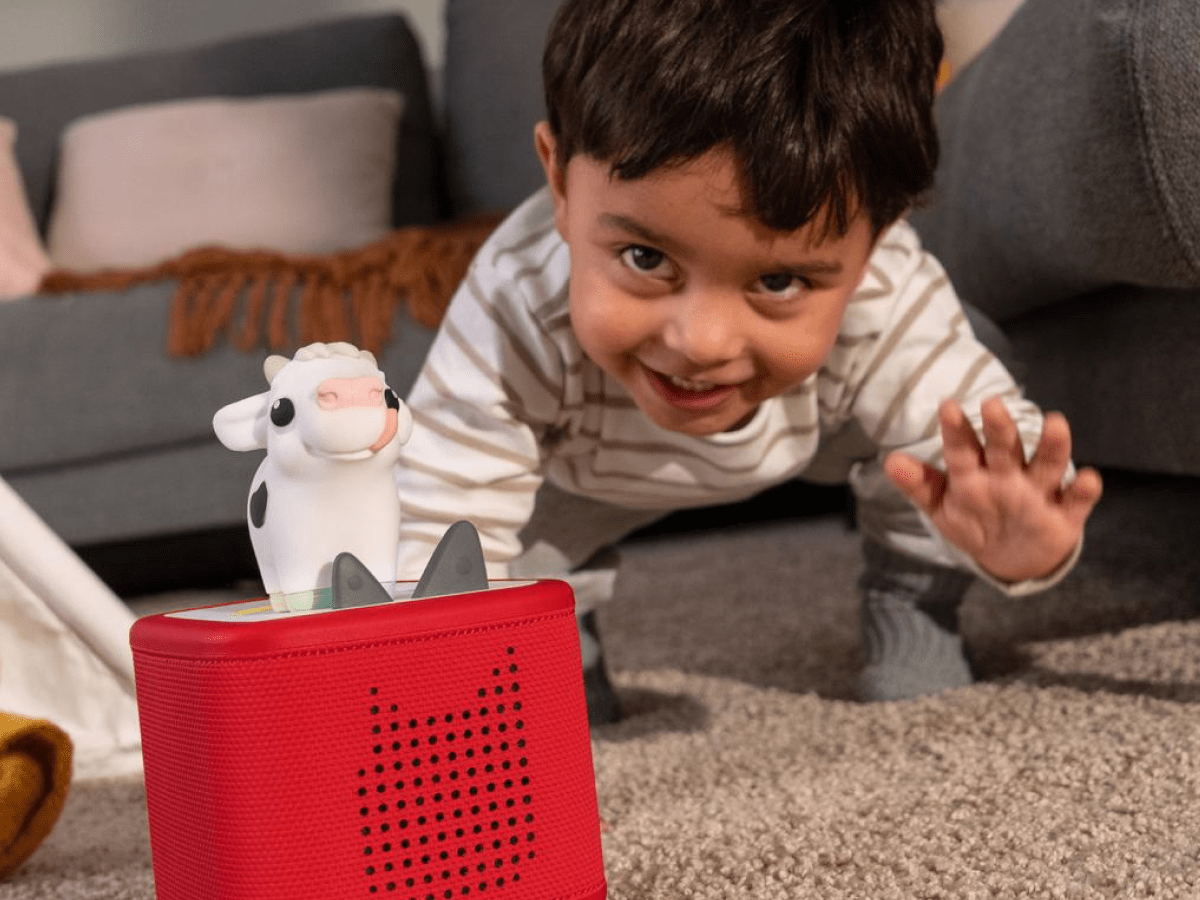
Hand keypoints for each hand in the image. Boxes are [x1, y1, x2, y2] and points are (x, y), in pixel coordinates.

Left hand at [884, 396, 1102, 582]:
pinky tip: (1089, 478)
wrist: (1012, 558)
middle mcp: (1009, 475)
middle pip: (1005, 448)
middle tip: (992, 404)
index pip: (962, 449)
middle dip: (999, 428)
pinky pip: (1077, 501)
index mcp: (975, 473)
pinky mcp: (1065, 515)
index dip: (955, 430)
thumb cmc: (974, 522)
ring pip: (1047, 465)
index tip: (947, 406)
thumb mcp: (943, 508)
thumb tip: (889, 462)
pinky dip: (1084, 491)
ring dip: (1052, 446)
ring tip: (1055, 422)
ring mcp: (1038, 492)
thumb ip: (920, 485)